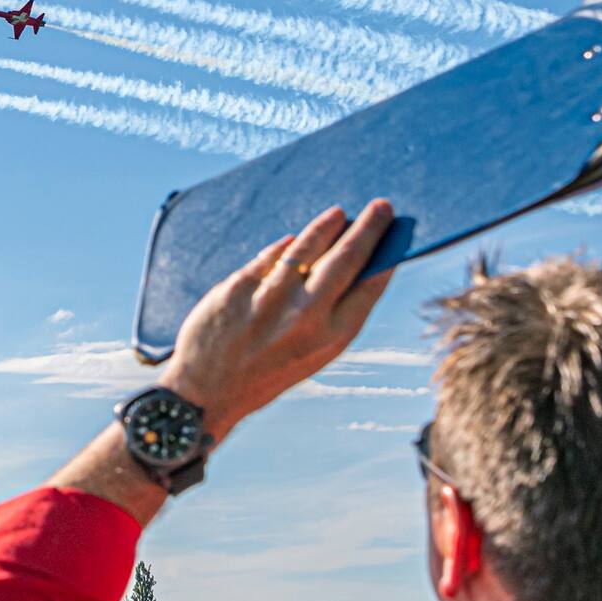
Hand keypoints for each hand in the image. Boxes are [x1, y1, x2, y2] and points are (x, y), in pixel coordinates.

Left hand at [157, 200, 396, 440]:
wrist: (206, 394)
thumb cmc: (265, 374)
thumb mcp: (311, 356)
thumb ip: (331, 316)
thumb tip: (353, 266)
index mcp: (330, 339)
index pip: (369, 286)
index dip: (385, 256)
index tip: (394, 234)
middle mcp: (305, 317)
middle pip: (346, 258)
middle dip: (369, 228)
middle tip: (382, 207)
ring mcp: (271, 299)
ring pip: (308, 246)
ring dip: (328, 225)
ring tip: (338, 214)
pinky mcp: (239, 287)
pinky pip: (270, 257)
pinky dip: (286, 246)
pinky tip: (294, 240)